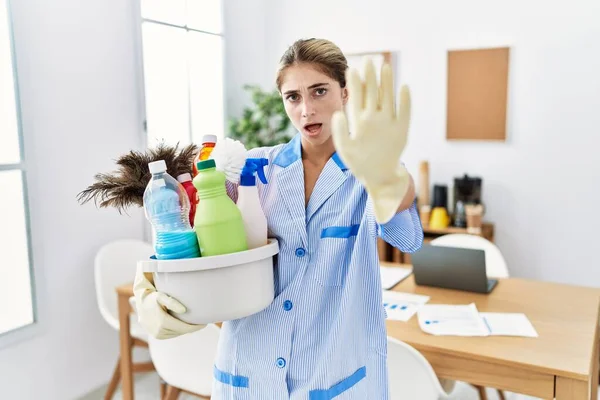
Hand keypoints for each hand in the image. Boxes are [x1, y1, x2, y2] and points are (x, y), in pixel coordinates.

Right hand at [133, 266, 204, 338]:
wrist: (140, 303)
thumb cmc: (152, 297)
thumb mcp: (161, 296)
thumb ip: (172, 302)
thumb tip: (184, 310)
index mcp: (162, 322)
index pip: (184, 328)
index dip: (196, 327)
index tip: (205, 323)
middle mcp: (159, 331)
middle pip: (181, 331)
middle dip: (192, 327)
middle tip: (202, 322)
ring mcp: (157, 335)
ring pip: (177, 334)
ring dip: (185, 329)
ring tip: (193, 322)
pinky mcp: (156, 336)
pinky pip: (171, 334)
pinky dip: (178, 330)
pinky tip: (182, 324)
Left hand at [332, 58, 411, 223]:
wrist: (379, 177)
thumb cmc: (359, 164)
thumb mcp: (345, 149)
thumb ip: (340, 132)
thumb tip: (337, 113)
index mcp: (360, 121)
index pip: (357, 98)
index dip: (355, 84)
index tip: (351, 68)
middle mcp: (374, 118)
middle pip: (373, 93)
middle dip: (370, 77)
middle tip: (368, 59)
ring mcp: (389, 122)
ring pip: (388, 98)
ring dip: (387, 83)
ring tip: (386, 66)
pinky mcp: (402, 130)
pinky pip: (404, 112)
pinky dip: (405, 101)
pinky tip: (404, 88)